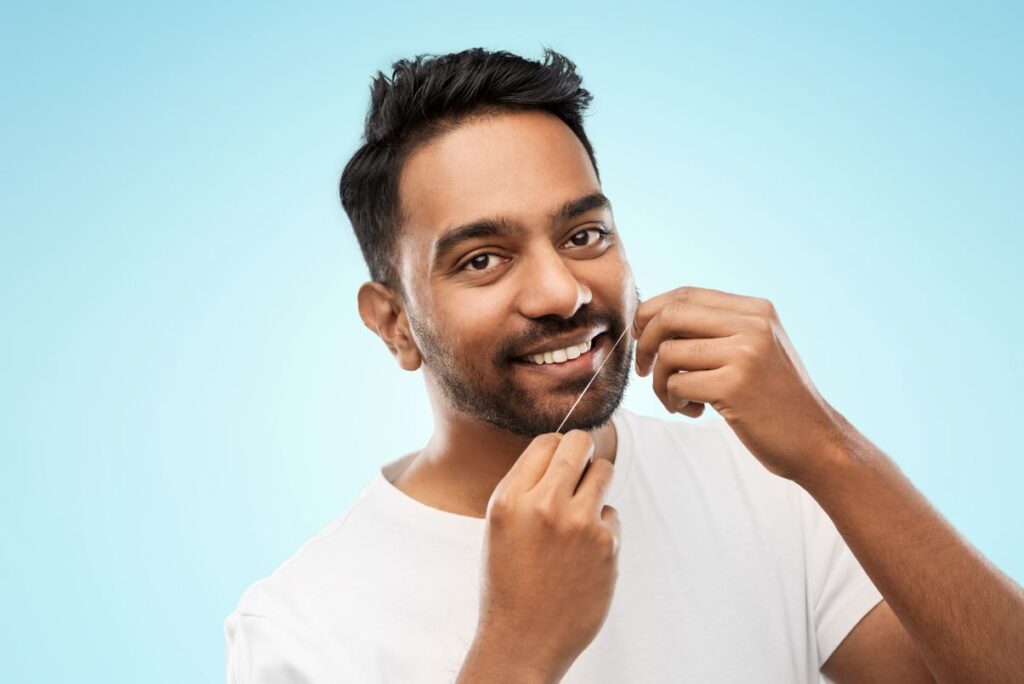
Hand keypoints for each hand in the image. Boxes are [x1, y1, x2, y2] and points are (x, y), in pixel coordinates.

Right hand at [462, 430, 620, 681]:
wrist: (523, 640)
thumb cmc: (509, 581)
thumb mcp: (501, 526)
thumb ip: (526, 488)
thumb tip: (562, 450)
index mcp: (510, 499)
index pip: (546, 441)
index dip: (557, 448)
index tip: (561, 461)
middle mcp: (543, 505)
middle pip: (580, 443)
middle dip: (583, 452)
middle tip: (581, 470)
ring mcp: (578, 524)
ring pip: (604, 471)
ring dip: (596, 485)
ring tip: (580, 514)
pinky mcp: (607, 545)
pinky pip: (612, 515)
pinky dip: (602, 528)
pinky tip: (583, 554)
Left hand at [632, 286, 848, 481]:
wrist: (815, 441)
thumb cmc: (774, 399)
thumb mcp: (755, 349)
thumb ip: (717, 328)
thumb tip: (653, 317)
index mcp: (756, 309)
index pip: (684, 294)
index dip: (651, 314)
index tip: (643, 340)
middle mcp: (753, 324)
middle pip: (668, 315)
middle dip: (644, 344)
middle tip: (644, 369)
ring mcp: (745, 354)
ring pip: (668, 353)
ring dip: (659, 382)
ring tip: (677, 399)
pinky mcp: (735, 386)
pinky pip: (676, 384)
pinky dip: (673, 400)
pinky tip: (693, 411)